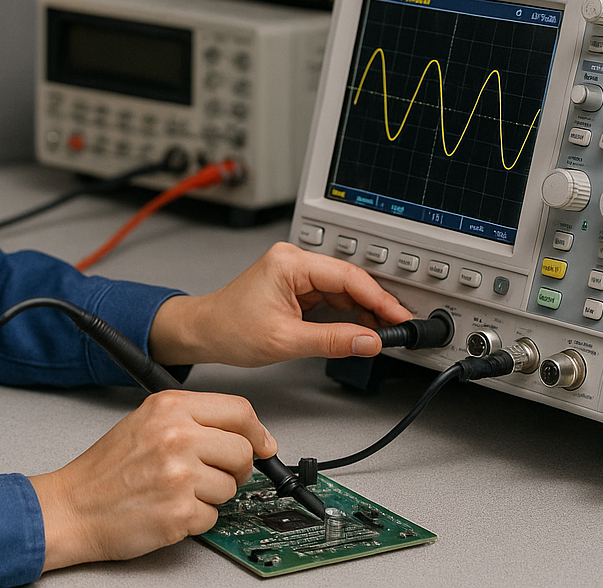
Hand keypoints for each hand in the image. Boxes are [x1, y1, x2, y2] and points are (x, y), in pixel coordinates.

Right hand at [29, 390, 274, 570]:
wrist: (72, 507)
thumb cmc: (104, 470)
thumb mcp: (145, 422)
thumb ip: (192, 421)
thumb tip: (245, 433)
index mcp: (169, 407)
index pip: (239, 410)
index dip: (257, 432)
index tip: (263, 445)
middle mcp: (177, 436)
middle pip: (243, 451)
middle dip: (233, 469)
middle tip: (208, 475)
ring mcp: (179, 475)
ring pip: (230, 487)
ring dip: (209, 496)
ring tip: (174, 491)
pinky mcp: (180, 511)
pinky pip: (213, 517)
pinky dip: (195, 519)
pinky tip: (168, 509)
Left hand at [147, 241, 412, 367]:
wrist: (203, 332)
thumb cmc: (229, 329)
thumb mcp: (285, 340)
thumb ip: (332, 341)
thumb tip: (369, 341)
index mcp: (290, 263)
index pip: (347, 276)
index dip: (379, 298)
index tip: (399, 317)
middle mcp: (294, 261)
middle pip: (348, 280)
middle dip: (374, 305)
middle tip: (397, 328)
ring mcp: (295, 273)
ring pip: (341, 290)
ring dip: (362, 312)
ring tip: (382, 334)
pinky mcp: (295, 287)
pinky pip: (330, 298)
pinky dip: (346, 315)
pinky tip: (359, 330)